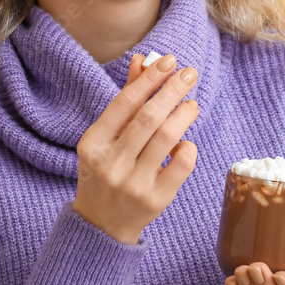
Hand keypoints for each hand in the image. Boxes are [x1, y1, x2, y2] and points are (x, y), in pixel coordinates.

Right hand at [73, 53, 199, 244]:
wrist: (102, 224)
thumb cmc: (105, 169)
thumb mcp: (106, 137)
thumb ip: (125, 100)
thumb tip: (142, 61)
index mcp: (94, 143)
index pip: (125, 102)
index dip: (149, 79)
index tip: (169, 60)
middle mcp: (111, 163)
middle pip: (149, 117)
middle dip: (172, 90)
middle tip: (189, 73)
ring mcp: (133, 183)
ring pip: (167, 137)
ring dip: (184, 113)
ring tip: (191, 104)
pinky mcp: (156, 199)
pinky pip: (181, 164)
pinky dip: (188, 146)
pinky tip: (185, 141)